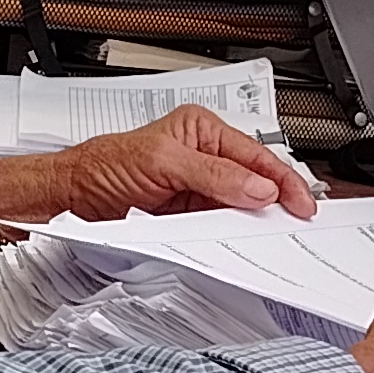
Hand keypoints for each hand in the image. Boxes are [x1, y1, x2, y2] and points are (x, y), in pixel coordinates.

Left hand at [0, 109, 316, 226]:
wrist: (73, 195)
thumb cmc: (105, 165)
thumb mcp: (163, 162)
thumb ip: (213, 174)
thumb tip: (257, 187)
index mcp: (204, 131)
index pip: (257, 154)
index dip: (282, 179)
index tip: (300, 203)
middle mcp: (207, 157)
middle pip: (257, 181)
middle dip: (278, 200)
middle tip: (298, 223)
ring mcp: (200, 189)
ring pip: (243, 207)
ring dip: (257, 222)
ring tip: (273, 235)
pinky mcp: (191, 215)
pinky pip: (222, 226)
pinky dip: (235, 236)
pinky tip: (243, 241)